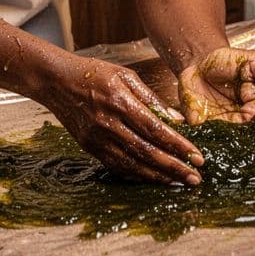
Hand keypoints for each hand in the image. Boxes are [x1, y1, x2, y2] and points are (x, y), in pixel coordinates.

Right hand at [40, 57, 206, 185]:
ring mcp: (97, 139)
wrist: (56, 81)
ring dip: (158, 176)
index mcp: (120, 102)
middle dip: (174, 167)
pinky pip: (117, 166)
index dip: (179, 146)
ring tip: (179, 182)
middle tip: (195, 178)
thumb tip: (177, 119)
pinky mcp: (90, 148)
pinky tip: (153, 179)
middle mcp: (109, 124)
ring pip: (132, 164)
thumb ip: (151, 98)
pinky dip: (137, 175)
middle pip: (147, 152)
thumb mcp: (125, 75)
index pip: (156, 130)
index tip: (198, 157)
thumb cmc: (94, 73)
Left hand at [177, 48, 254, 166]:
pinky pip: (203, 144)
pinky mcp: (201, 129)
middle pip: (249, 147)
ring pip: (227, 150)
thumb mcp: (253, 64)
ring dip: (227, 162)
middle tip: (249, 176)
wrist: (198, 61)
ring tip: (226, 176)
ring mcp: (221, 128)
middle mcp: (240, 124)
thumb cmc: (229, 61)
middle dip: (250, 162)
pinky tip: (200, 165)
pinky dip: (201, 153)